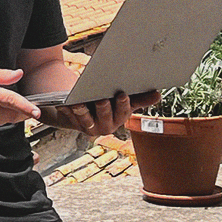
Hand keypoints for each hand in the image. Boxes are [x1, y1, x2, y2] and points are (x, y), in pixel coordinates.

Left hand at [38, 89, 158, 136]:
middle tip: (102, 99)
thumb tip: (158, 95)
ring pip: (85, 119)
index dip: (123, 105)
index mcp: (119, 120)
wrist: (85, 107)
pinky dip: (66, 110)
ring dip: (83, 111)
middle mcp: (104, 126)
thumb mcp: (124, 100)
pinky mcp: (73, 122)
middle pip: (104, 116)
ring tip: (79, 103)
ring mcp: (88, 126)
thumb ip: (140, 98)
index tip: (123, 94)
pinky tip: (63, 103)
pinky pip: (69, 116)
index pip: (123, 113)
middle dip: (104, 108)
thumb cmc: (109, 102)